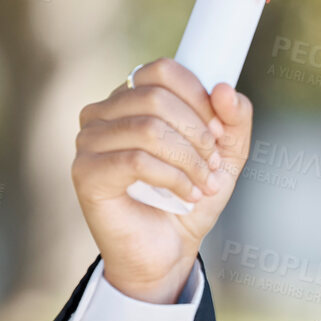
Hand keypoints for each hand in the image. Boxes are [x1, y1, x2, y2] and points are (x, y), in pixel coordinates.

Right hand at [70, 58, 253, 303]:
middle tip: (213, 164)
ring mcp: (89, 141)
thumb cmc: (190, 199)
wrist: (169, 250)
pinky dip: (174, 179)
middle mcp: (103, 113)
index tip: (218, 130)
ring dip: (190, 160)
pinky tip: (187, 195)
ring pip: (149, 128)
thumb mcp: (226, 156)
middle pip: (156, 97)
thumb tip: (225, 89)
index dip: (199, 97)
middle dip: (198, 133)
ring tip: (203, 184)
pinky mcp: (86, 172)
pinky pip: (137, 160)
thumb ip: (234, 120)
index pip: (162, 70)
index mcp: (133, 98)